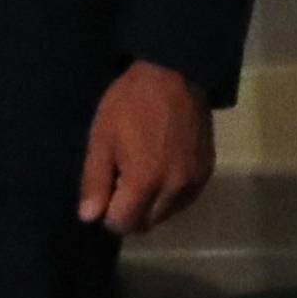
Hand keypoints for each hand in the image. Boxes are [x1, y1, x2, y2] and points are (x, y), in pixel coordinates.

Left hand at [78, 61, 213, 233]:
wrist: (177, 73)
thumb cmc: (131, 103)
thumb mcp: (102, 138)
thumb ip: (95, 182)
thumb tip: (89, 218)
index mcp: (144, 182)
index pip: (122, 224)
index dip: (107, 212)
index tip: (106, 190)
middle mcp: (173, 190)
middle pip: (146, 223)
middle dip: (130, 211)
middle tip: (123, 180)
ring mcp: (194, 181)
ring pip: (167, 213)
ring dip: (152, 205)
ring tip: (145, 172)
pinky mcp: (207, 171)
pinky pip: (185, 198)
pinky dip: (171, 194)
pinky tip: (164, 168)